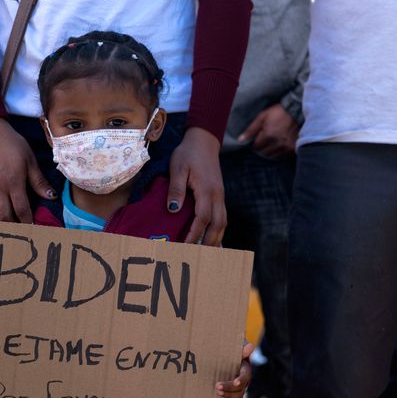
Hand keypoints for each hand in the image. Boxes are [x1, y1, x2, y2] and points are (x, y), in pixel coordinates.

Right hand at [0, 118, 55, 222]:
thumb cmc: (13, 145)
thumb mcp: (30, 160)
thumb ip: (39, 181)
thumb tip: (50, 197)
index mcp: (13, 182)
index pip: (21, 209)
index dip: (28, 222)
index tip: (35, 231)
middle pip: (4, 216)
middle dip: (14, 228)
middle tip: (23, 236)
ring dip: (2, 225)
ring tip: (12, 232)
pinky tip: (2, 220)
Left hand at [167, 127, 225, 244]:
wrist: (203, 141)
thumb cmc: (188, 154)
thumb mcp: (177, 168)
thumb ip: (176, 189)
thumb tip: (173, 210)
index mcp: (206, 190)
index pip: (202, 218)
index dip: (194, 234)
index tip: (185, 246)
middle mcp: (217, 195)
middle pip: (218, 225)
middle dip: (209, 242)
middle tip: (197, 256)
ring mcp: (220, 196)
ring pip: (223, 223)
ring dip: (216, 239)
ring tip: (206, 253)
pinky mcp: (219, 195)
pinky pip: (222, 217)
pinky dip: (218, 230)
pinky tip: (211, 238)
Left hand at [216, 341, 254, 397]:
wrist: (223, 357)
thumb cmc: (229, 351)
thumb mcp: (235, 349)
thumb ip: (241, 349)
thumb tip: (250, 346)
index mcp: (245, 367)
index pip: (246, 375)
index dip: (241, 379)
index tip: (236, 382)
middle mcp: (244, 379)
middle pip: (241, 387)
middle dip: (229, 388)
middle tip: (216, 386)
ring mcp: (241, 387)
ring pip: (239, 395)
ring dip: (228, 395)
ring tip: (217, 392)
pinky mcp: (236, 392)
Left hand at [238, 104, 298, 158]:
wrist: (296, 111)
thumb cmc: (277, 113)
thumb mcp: (262, 117)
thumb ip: (251, 130)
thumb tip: (240, 140)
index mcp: (268, 135)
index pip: (256, 147)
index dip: (255, 143)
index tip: (258, 138)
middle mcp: (277, 143)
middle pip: (263, 153)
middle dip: (261, 148)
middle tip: (264, 141)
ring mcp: (286, 147)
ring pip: (272, 156)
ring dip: (269, 152)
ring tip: (271, 143)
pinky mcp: (293, 149)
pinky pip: (282, 156)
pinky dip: (278, 153)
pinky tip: (278, 145)